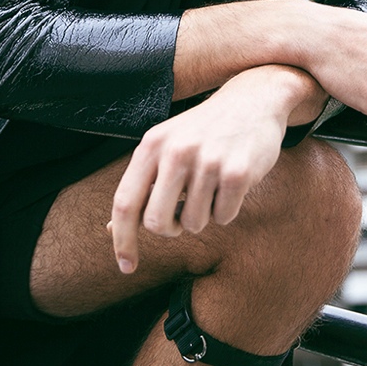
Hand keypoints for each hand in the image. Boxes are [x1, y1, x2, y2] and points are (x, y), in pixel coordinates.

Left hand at [108, 66, 318, 273]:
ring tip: (213, 184)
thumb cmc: (204, 130)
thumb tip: (112, 227)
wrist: (254, 99)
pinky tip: (232, 181)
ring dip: (204, 214)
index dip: (122, 239)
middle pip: (157, 223)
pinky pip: (224, 217)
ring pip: (194, 224)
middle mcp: (176, 151)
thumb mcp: (166, 144)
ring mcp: (207, 161)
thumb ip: (142, 183)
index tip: (126, 267)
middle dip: (171, 228)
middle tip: (182, 214)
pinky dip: (227, 209)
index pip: (125, 202)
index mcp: (152, 144)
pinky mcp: (237, 172)